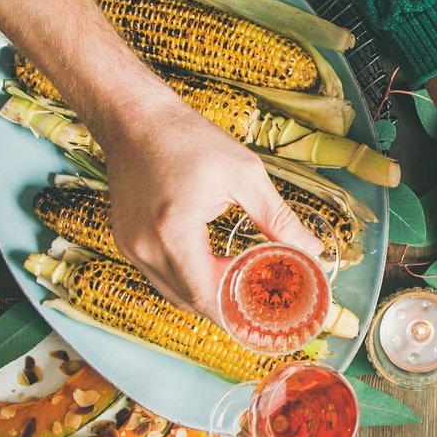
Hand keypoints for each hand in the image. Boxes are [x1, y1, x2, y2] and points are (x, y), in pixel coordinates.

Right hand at [99, 95, 319, 320]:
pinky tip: (211, 266)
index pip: (205, 295)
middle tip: (259, 302)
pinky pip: (158, 276)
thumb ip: (278, 217)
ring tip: (239, 284)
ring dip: (205, 293)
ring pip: (171, 293)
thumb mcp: (243, 173)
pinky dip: (185, 279)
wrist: (135, 118)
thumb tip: (312, 249)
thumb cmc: (187, 138)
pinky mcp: (125, 241)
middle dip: (225, 306)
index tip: (263, 318)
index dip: (235, 313)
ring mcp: (129, 246)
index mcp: (173, 230)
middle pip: (188, 301)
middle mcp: (144, 246)